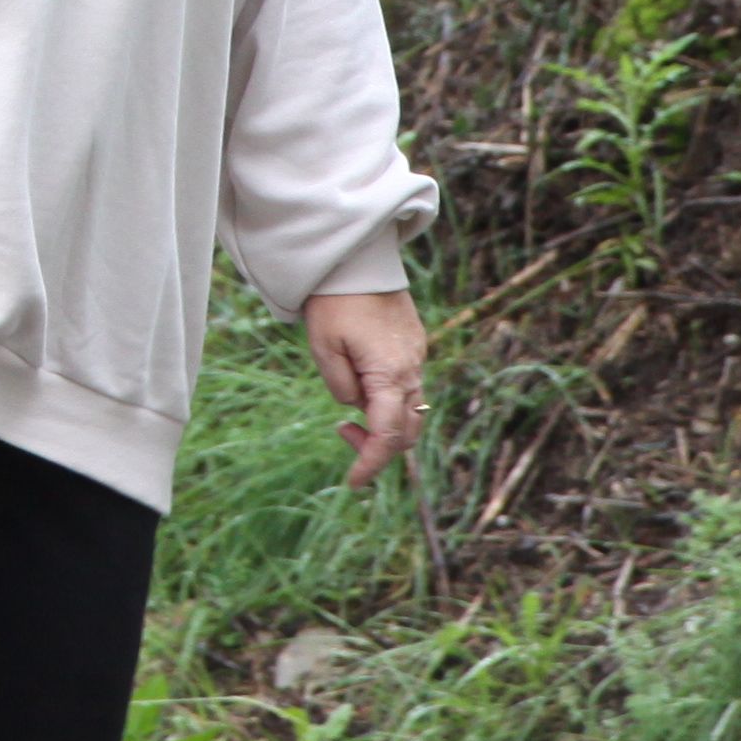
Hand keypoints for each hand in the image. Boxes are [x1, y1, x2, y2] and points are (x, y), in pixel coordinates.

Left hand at [306, 288, 430, 486]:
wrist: (358, 258)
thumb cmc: (334, 301)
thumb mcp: (324, 347)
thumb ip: (340, 385)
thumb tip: (354, 406)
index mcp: (389, 374)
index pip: (387, 435)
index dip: (371, 463)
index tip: (352, 482)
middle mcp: (411, 369)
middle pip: (406, 429)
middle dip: (378, 445)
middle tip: (343, 433)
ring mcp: (416, 356)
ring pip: (411, 408)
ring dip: (385, 422)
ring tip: (351, 415)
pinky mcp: (414, 344)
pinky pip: (409, 385)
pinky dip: (390, 400)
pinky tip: (363, 387)